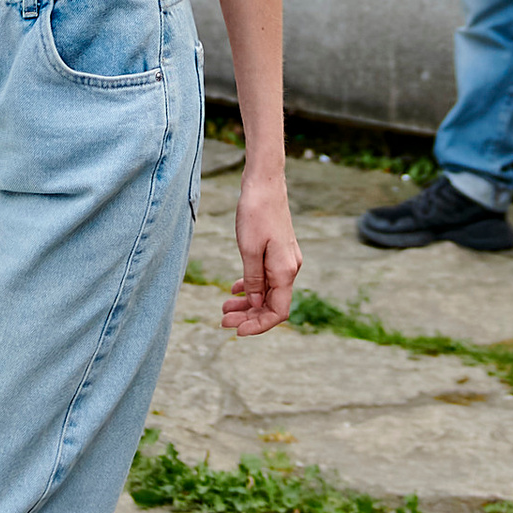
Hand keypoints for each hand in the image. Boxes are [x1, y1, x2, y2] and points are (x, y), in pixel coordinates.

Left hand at [222, 170, 300, 334]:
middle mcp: (289, 268)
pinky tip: (235, 290)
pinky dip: (251, 287)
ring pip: (268, 291)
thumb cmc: (255, 212)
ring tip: (224, 307)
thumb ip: (252, 279)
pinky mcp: (278, 251)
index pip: (277, 311)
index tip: (237, 330)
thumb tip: (254, 303)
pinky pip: (266, 277)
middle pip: (272, 304)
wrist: (264, 182)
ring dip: (248, 303)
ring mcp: (285, 259)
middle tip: (223, 320)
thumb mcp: (249, 249)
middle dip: (249, 316)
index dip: (258, 325)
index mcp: (285, 270)